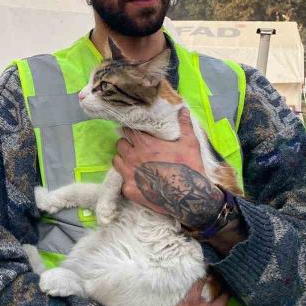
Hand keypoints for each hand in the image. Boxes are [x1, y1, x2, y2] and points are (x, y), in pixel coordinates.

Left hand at [112, 109, 223, 229]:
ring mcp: (128, 174)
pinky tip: (136, 180)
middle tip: (135, 148)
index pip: (127, 129)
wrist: (188, 197)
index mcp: (145, 143)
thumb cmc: (189, 167)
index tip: (135, 132)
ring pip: (116, 160)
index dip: (131, 130)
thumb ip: (184, 125)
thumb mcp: (190, 143)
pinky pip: (120, 180)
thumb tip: (183, 109)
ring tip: (132, 162)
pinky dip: (126, 179)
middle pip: (120, 144)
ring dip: (122, 159)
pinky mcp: (128, 189)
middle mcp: (133, 156)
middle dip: (126, 144)